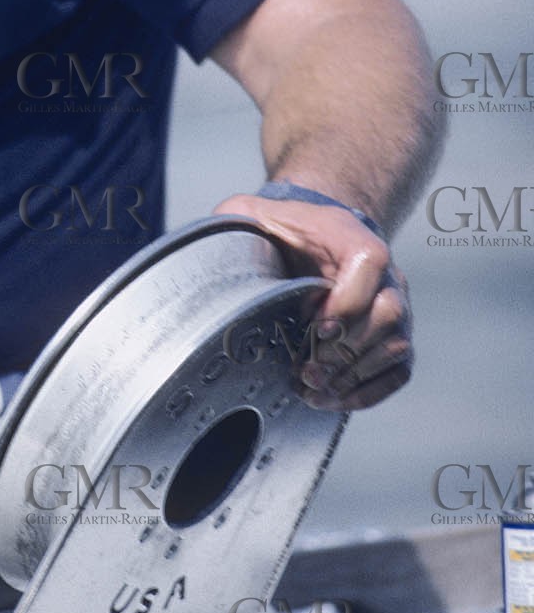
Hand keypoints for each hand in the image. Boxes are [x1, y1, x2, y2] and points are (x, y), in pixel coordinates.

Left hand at [215, 194, 411, 410]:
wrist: (312, 238)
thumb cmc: (281, 229)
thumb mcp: (253, 214)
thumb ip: (238, 220)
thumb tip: (213, 251)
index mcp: (353, 237)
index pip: (369, 264)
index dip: (345, 303)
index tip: (312, 329)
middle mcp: (386, 273)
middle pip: (388, 313)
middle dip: (344, 351)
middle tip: (305, 372)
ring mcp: (395, 305)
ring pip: (395, 345)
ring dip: (352, 376)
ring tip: (311, 390)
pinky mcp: (393, 336)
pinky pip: (399, 369)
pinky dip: (368, 391)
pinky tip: (331, 398)